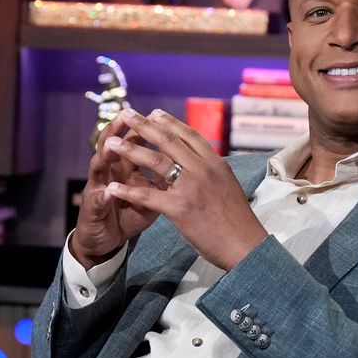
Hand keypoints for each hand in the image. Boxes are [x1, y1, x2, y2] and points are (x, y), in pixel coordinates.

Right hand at [70, 116, 160, 269]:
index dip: (141, 129)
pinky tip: (108, 191)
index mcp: (123, 167)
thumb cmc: (128, 215)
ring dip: (104, 155)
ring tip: (109, 144)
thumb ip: (161, 179)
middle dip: (119, 130)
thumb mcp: (149, 196)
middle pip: (111, 144)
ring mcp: (96, 188)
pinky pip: (96, 200)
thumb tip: (186, 164)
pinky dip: (102, 196)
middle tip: (125, 114)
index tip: (152, 113)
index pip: (133, 141)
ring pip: (98, 165)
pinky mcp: (91, 208)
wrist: (104, 240)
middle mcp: (108, 172)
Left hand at [104, 108, 267, 270]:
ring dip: (130, 150)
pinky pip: (148, 196)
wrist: (246, 245)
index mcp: (215, 163)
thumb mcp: (228, 186)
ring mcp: (191, 187)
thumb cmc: (238, 221)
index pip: (189, 135)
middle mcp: (203, 169)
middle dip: (144, 125)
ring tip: (111, 143)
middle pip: (168, 141)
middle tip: (126, 114)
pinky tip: (112, 186)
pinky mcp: (180, 208)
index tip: (154, 113)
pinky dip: (128, 191)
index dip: (170, 122)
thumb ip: (212, 172)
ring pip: (155, 162)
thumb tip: (202, 163)